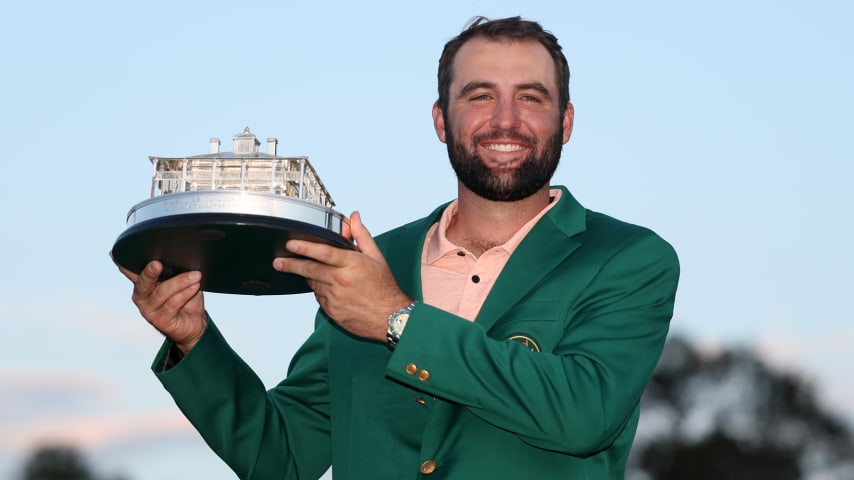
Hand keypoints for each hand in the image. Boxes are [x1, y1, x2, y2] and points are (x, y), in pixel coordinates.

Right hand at [113, 255, 206, 352]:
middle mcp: (142, 296)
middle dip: (149, 272)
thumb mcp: (179, 280)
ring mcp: (150, 310)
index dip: (122, 263)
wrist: (195, 324)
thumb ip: (173, 269)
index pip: (130, 271)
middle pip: (142, 282)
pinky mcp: (160, 320)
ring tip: (196, 275)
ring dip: (180, 281)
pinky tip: (195, 286)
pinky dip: (185, 293)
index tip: (115, 253)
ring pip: (162, 292)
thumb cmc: (186, 298)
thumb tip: (179, 254)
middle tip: (157, 263)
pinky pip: (173, 304)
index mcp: (144, 283)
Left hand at [273, 211, 411, 341]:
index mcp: (352, 265)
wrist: (390, 318)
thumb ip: (362, 236)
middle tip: (278, 261)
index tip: (291, 244)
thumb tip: (354, 218)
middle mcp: (341, 281)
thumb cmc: (384, 287)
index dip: (305, 247)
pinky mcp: (332, 311)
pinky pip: (318, 297)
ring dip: (310, 277)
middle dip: (291, 264)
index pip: (324, 252)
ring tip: (309, 272)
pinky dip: (319, 290)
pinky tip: (327, 287)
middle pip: (310, 269)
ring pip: (313, 283)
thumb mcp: (376, 258)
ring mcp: (334, 297)